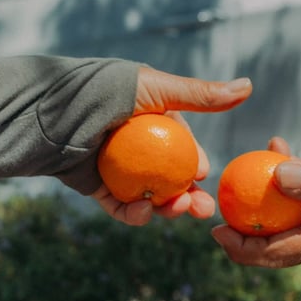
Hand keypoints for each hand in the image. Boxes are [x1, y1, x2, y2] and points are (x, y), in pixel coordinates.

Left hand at [93, 66, 252, 225]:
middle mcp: (139, 149)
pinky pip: (121, 207)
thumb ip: (202, 95)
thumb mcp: (158, 90)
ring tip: (174, 209)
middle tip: (203, 210)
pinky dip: (134, 214)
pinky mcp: (98, 189)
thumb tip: (249, 86)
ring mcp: (119, 171)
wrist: (51, 113)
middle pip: (173, 180)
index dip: (198, 167)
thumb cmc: (106, 91)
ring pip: (152, 197)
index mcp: (155, 125)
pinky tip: (142, 212)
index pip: (185, 151)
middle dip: (192, 198)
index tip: (204, 176)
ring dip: (167, 208)